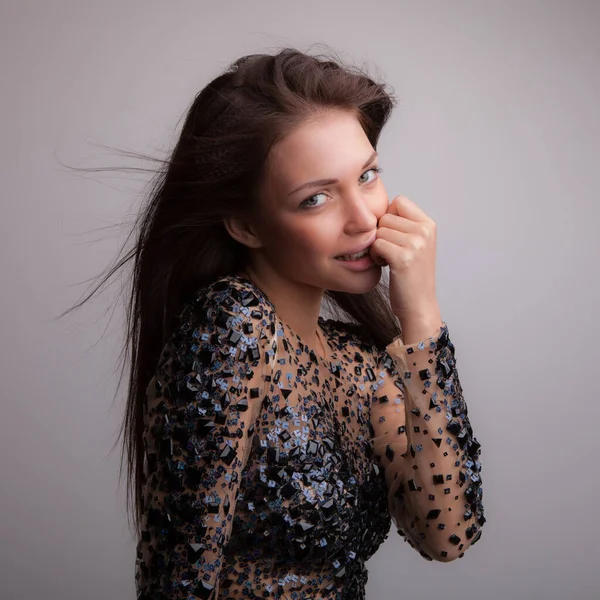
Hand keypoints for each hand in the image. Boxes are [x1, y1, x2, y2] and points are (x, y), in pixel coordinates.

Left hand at [370, 195, 439, 319]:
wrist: (419, 305)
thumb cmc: (411, 276)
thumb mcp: (415, 244)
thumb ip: (403, 225)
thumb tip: (376, 208)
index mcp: (428, 225)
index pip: (399, 201)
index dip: (389, 217)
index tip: (393, 236)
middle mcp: (425, 231)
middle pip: (385, 216)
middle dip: (381, 234)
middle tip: (389, 251)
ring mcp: (415, 244)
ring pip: (379, 230)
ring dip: (377, 245)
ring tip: (388, 259)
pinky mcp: (403, 257)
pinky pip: (376, 244)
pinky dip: (375, 255)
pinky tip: (385, 265)